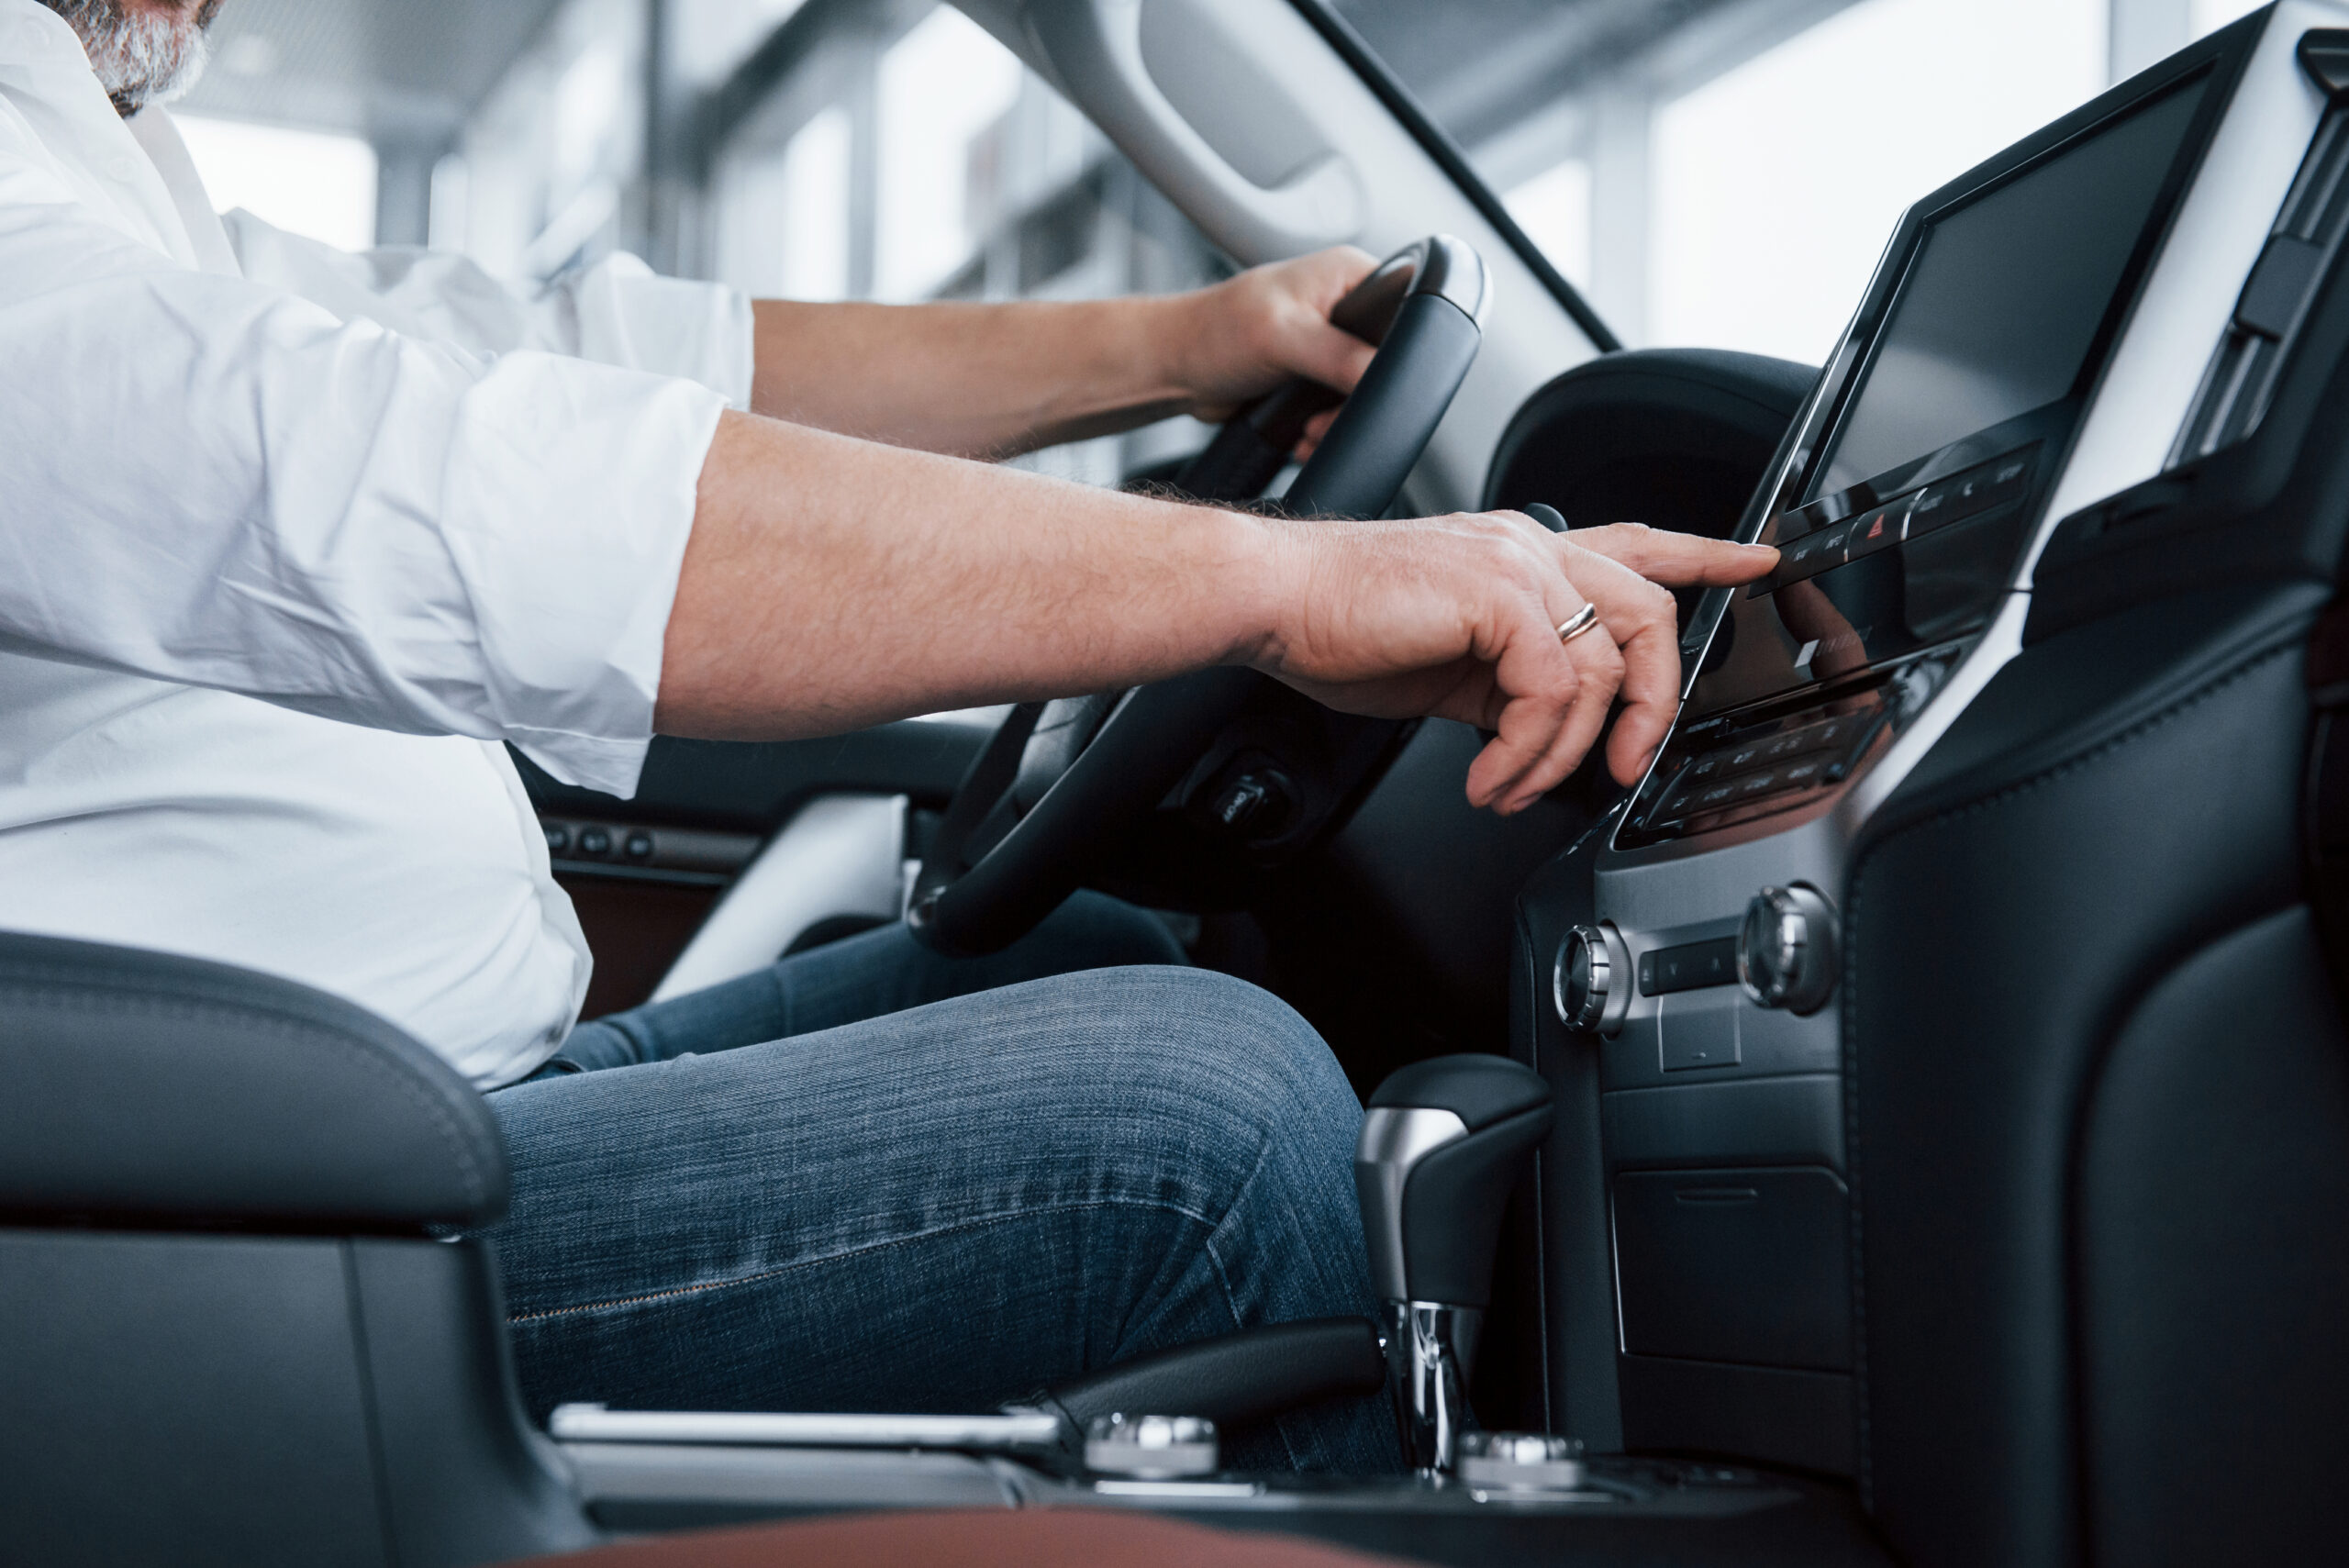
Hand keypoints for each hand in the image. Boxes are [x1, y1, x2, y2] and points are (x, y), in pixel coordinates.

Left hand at [1170, 247, 1380, 449]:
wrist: (1176, 367)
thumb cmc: (1214, 331)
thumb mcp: (1283, 337)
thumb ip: (1338, 354)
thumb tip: (1380, 375)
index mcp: (1349, 275)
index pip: (1404, 310)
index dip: (1397, 351)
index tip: (1369, 384)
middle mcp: (1345, 306)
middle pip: (1386, 361)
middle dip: (1357, 401)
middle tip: (1327, 417)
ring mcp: (1332, 343)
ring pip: (1364, 394)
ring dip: (1338, 423)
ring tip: (1309, 431)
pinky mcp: (1317, 376)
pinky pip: (1341, 410)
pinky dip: (1325, 432)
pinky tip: (1302, 436)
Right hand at [1249, 515, 1778, 812]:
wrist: (1274, 601)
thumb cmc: (1337, 625)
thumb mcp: (1444, 661)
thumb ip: (1505, 680)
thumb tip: (1541, 734)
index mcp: (1520, 553)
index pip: (1637, 543)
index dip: (1706, 552)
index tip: (1759, 560)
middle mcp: (1529, 547)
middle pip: (1649, 613)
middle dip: (1651, 706)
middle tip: (1619, 768)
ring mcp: (1517, 564)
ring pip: (1604, 669)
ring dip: (1565, 752)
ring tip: (1512, 785)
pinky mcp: (1497, 597)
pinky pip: (1553, 692)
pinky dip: (1527, 751)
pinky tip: (1488, 776)